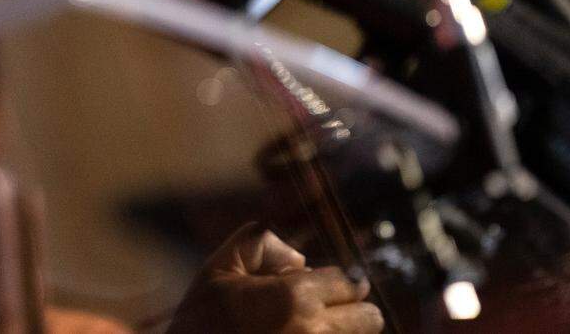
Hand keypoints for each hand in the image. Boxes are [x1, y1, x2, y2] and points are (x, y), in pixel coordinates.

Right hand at [167, 223, 383, 332]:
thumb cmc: (200, 320)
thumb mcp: (221, 266)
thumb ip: (263, 244)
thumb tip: (301, 259)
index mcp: (295, 297)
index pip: (350, 282)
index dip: (337, 280)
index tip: (321, 285)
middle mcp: (314, 332)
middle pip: (370, 318)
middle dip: (353, 308)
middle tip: (323, 309)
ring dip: (342, 331)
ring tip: (306, 327)